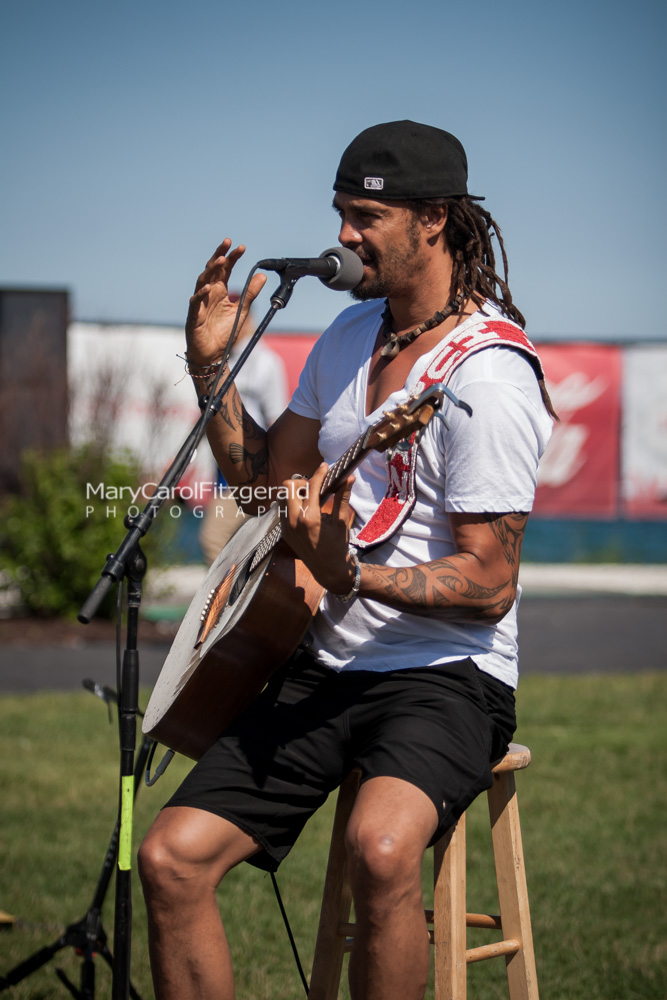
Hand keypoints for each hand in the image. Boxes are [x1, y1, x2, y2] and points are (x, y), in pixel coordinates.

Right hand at [185, 239, 266, 366]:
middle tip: (228, 243)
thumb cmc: (224, 332)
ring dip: (211, 271)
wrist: (213, 354)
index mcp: (220, 290)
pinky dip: (201, 295)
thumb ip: (250, 293)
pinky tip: (209, 288)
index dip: (232, 257)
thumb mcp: (242, 311)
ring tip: (221, 261)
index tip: (241, 247)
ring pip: (202, 282)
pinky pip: (195, 303)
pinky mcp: (194, 316)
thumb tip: (262, 276)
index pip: (226, 269)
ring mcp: (200, 303)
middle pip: (212, 270)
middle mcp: (209, 293)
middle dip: (219, 255)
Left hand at [281, 463, 356, 593]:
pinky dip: (291, 504)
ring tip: (309, 498)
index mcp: (310, 518)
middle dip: (302, 482)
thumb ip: (343, 497)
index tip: (325, 466)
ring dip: (294, 493)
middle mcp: (293, 521)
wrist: (328, 570)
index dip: (319, 473)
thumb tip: (349, 478)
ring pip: (282, 497)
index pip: (311, 487)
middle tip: (314, 486)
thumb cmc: (338, 546)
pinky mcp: (283, 532)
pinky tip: (305, 509)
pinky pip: (282, 510)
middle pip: (288, 486)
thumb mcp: (341, 521)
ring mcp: (286, 527)